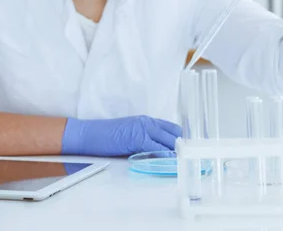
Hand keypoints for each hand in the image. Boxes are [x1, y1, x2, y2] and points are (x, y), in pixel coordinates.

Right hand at [61, 115, 182, 156]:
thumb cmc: (106, 137)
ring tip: (188, 160)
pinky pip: (157, 148)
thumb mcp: (130, 136)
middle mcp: (147, 122)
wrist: (88, 134)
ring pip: (168, 140)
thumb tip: (161, 154)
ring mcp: (142, 129)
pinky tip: (172, 161)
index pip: (172, 127)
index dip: (182, 138)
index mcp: (146, 120)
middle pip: (174, 133)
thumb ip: (145, 142)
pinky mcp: (136, 138)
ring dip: (178, 151)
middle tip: (194, 156)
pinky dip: (166, 155)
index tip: (191, 148)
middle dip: (185, 145)